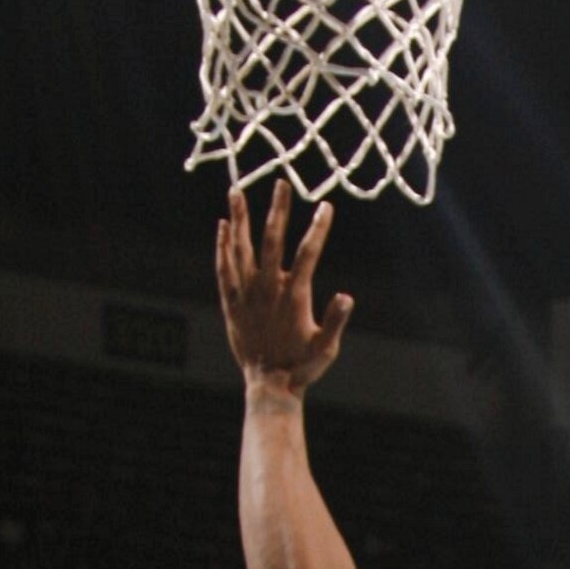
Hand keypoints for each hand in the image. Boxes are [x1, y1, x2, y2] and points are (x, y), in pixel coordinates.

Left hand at [217, 181, 354, 392]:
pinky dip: (223, 246)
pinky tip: (222, 227)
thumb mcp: (327, 348)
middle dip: (278, 209)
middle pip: (272, 240)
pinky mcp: (231, 303)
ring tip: (236, 191)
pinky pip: (224, 268)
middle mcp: (268, 289)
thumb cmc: (302, 367)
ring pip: (241, 248)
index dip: (318, 228)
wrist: (269, 385)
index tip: (325, 207)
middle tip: (281, 183)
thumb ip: (336, 321)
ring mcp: (247, 294)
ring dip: (239, 218)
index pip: (308, 253)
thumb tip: (347, 296)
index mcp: (295, 296)